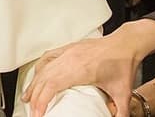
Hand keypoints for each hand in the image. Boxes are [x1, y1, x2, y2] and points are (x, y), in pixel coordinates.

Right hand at [22, 20, 154, 116]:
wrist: (126, 44)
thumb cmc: (123, 64)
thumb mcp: (123, 93)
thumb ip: (121, 112)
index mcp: (80, 70)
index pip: (52, 86)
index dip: (41, 100)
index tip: (38, 113)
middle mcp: (70, 59)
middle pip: (44, 79)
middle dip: (35, 97)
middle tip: (32, 111)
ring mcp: (68, 52)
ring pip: (43, 68)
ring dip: (34, 83)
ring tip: (27, 96)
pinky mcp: (69, 48)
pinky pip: (48, 57)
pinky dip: (40, 67)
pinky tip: (36, 75)